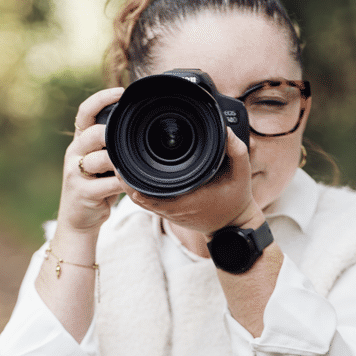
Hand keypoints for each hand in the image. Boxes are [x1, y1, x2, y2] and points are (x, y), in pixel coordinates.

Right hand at [55, 87, 125, 235]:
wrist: (78, 220)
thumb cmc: (96, 188)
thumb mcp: (103, 163)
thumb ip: (113, 146)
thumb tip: (138, 126)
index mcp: (80, 142)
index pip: (84, 112)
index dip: (100, 99)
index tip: (120, 92)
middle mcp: (74, 153)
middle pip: (92, 133)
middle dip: (111, 133)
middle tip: (128, 138)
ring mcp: (75, 173)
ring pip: (99, 158)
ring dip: (118, 161)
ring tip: (132, 165)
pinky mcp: (82, 193)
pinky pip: (108, 184)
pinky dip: (124, 183)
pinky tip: (133, 184)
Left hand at [121, 128, 261, 236]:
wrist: (233, 225)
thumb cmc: (235, 199)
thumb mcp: (241, 173)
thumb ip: (236, 150)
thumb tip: (225, 129)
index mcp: (186, 199)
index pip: (148, 192)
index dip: (131, 178)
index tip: (122, 160)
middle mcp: (173, 207)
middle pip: (137, 194)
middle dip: (124, 176)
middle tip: (113, 156)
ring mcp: (169, 211)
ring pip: (138, 198)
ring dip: (127, 182)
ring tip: (117, 162)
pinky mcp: (169, 211)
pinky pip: (146, 201)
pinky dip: (136, 188)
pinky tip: (130, 174)